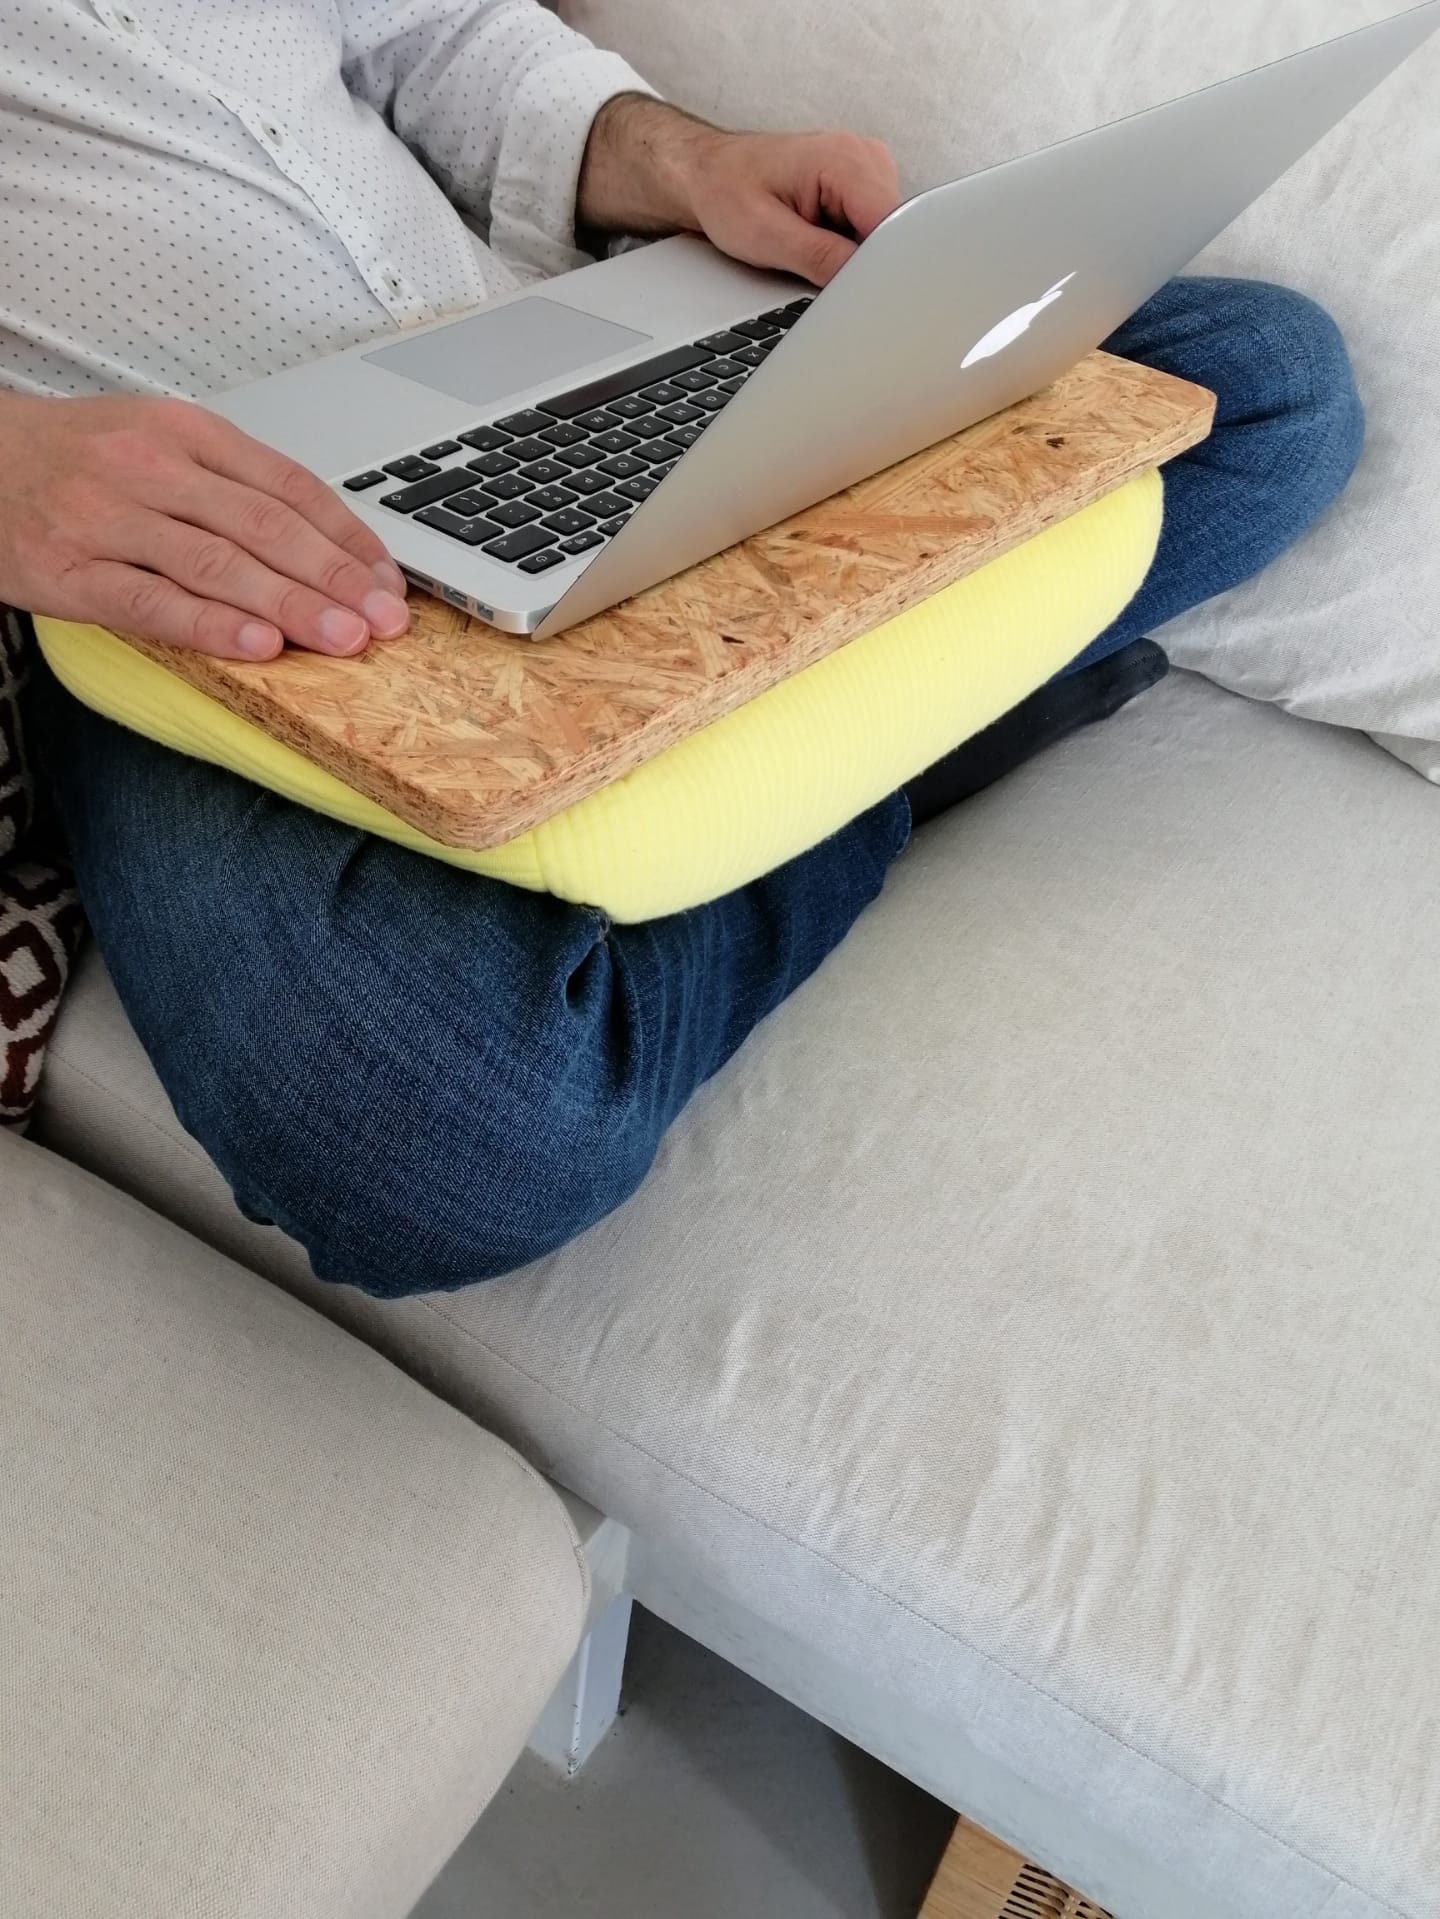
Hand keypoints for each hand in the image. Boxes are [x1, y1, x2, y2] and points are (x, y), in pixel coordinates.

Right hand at [0, 391, 410, 659]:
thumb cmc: (78, 459)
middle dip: (334, 578)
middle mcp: (151, 466)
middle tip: (386, 621)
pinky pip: (150, 603)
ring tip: (345, 639)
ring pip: (215, 563)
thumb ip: (234, 487)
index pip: (288, 486)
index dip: (347, 538)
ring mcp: (108, 518)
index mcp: (186, 431)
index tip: (390, 582)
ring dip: (289, 606)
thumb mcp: (158, 444)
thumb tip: (327, 545)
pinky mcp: (69, 570)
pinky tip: (258, 648)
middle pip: (263, 525)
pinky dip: (209, 626)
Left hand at [578, 96, 900, 287]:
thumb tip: (862, 285)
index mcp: (844, 159)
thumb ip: (820, 259)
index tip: (856, 291)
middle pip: (893, 232)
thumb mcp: (766, 237)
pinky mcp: (861, 186)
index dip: (879, 266)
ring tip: (809, 243)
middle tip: (814, 265)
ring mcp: (867, 169)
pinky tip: (818, 238)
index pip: (892, 226)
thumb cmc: (727, 192)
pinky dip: (848, 245)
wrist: (708, 172)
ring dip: (854, 253)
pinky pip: (872, 229)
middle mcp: (864, 156)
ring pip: (884, 235)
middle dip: (863, 262)